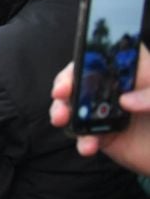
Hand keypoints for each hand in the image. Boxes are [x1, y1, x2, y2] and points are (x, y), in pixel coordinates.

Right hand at [50, 48, 149, 175]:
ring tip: (63, 119)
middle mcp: (118, 88)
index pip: (106, 53)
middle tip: (61, 93)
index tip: (77, 67)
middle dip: (65, 83)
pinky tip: (89, 146)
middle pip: (82, 77)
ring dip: (63, 110)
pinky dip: (81, 140)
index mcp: (136, 70)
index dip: (87, 55)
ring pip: (75, 105)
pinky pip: (84, 135)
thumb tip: (125, 101)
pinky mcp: (105, 135)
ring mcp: (108, 111)